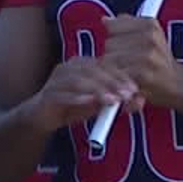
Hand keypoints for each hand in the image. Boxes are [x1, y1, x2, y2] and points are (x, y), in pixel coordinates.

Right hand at [26, 55, 140, 131]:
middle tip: (126, 95)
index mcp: (83, 64)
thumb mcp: (99, 104)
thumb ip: (118, 101)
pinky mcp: (48, 94)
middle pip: (93, 69)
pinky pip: (63, 93)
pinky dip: (77, 97)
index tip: (134, 89)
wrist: (42, 117)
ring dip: (97, 89)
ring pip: (79, 80)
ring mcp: (57, 79)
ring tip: (112, 100)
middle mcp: (69, 67)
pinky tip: (90, 102)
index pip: (105, 64)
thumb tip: (140, 101)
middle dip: (112, 82)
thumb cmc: (73, 107)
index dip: (121, 75)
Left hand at [98, 14, 182, 108]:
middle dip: (112, 53)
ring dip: (112, 67)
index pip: (113, 25)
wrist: (179, 83)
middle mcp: (149, 38)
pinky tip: (124, 78)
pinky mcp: (142, 73)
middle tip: (125, 61)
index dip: (114, 37)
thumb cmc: (160, 60)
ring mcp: (146, 56)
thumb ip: (127, 24)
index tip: (123, 44)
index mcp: (150, 25)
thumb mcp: (150, 35)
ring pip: (109, 58)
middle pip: (109, 42)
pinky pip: (116, 72)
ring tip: (124, 70)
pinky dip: (116, 77)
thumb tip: (105, 20)